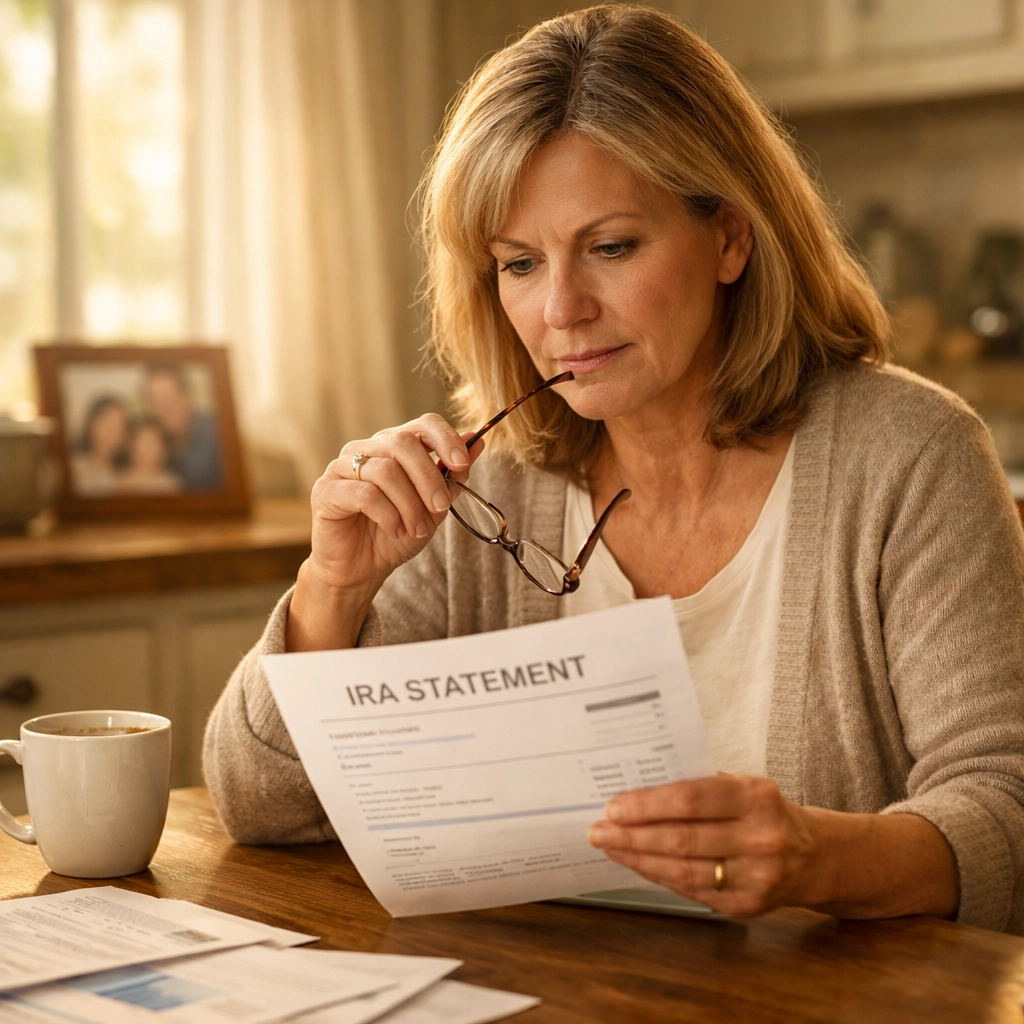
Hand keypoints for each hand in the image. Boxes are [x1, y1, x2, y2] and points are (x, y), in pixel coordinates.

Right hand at [287, 414, 483, 650]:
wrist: (362, 569)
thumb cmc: (397, 533)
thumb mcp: (433, 506)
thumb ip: (452, 475)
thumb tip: (476, 440)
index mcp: (394, 446)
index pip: (423, 424)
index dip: (445, 439)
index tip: (461, 465)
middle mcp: (367, 449)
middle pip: (403, 443)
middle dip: (429, 478)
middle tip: (440, 508)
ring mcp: (342, 466)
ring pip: (386, 471)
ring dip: (409, 505)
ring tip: (416, 529)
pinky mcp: (326, 490)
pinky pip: (365, 494)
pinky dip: (388, 516)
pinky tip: (394, 531)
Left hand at [587, 775, 819, 916]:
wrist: (814, 857)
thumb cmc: (764, 812)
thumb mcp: (743, 786)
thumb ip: (699, 784)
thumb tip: (639, 785)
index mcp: (756, 797)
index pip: (691, 799)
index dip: (648, 805)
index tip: (614, 806)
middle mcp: (760, 838)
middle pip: (682, 838)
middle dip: (632, 835)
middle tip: (599, 830)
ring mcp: (756, 877)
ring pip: (683, 870)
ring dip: (638, 859)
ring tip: (610, 847)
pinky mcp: (747, 906)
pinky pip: (692, 891)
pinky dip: (659, 877)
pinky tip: (637, 865)